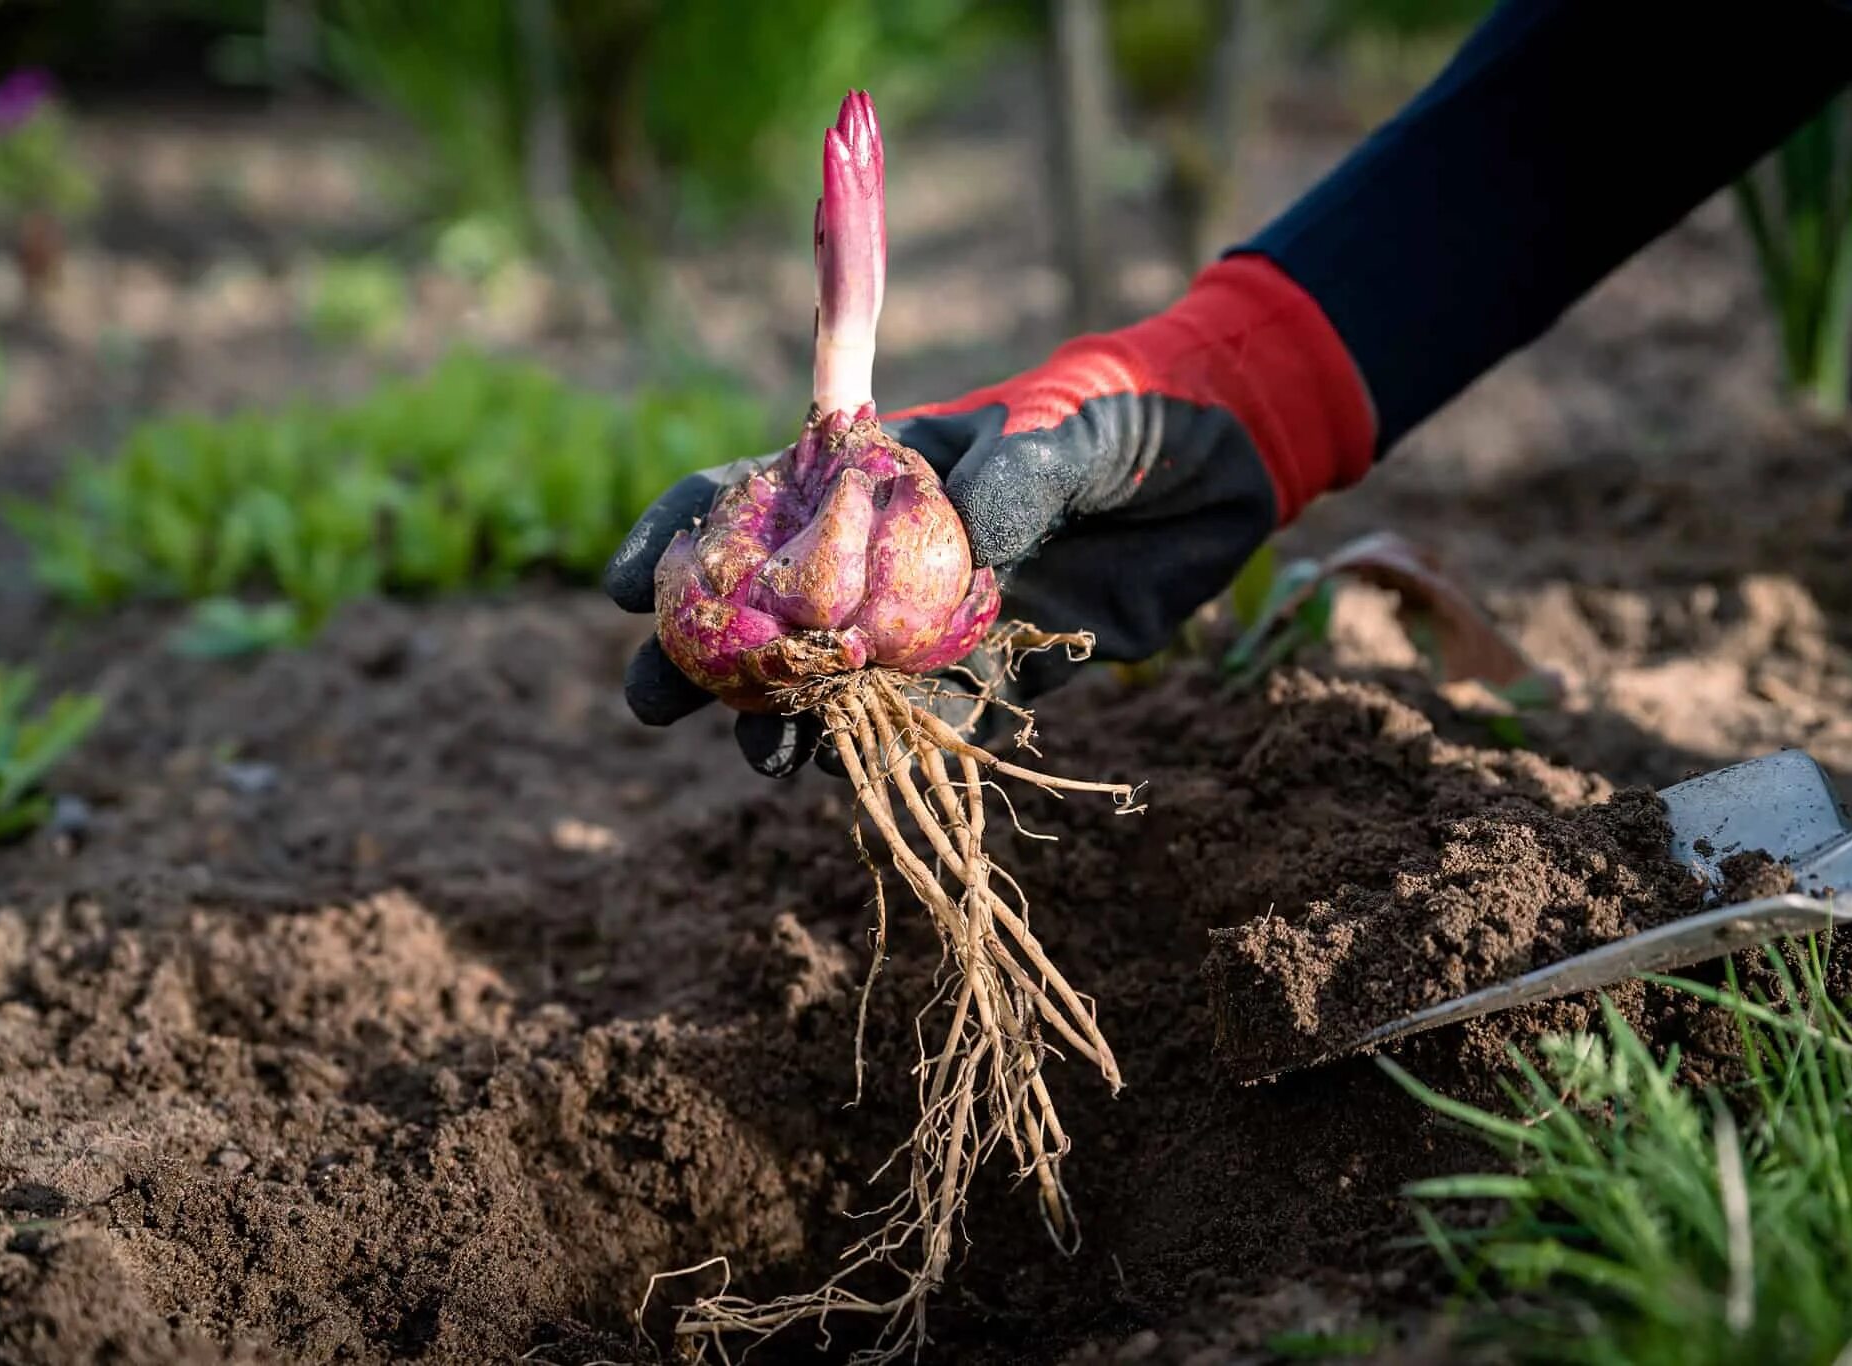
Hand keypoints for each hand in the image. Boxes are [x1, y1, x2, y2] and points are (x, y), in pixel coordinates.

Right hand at [603, 255, 1375, 777]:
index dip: (680, 538)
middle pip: (770, 603)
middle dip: (702, 652)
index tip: (627, 590)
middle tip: (652, 702)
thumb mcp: (1074, 429)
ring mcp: (936, 616)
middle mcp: (888, 549)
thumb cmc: (1131, 414)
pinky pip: (932, 719)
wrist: (1225, 465)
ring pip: (839, 677)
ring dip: (789, 719)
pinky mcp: (1000, 669)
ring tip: (761, 760)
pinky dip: (891, 749)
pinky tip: (849, 779)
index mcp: (878, 469)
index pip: (752, 495)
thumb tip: (975, 542)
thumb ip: (1020, 475)